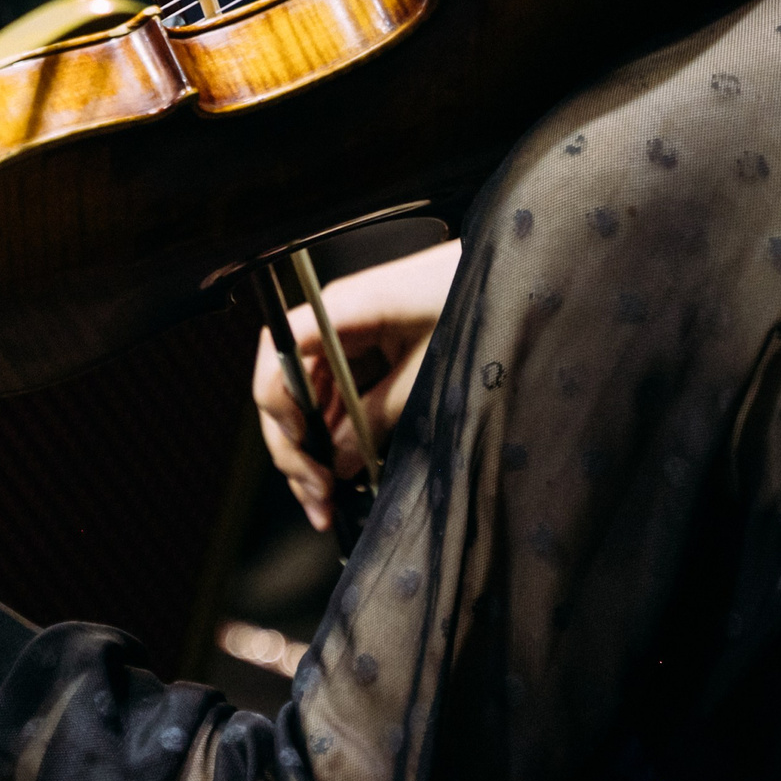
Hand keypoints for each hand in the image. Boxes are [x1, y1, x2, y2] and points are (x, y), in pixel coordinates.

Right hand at [252, 240, 456, 531]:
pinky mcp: (361, 350)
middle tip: (318, 497)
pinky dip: (332, 435)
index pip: (278, 353)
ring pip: (305, 399)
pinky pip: (331, 396)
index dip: (277, 403)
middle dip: (293, 446)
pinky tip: (341, 472)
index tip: (301, 445)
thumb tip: (339, 464)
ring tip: (326, 501)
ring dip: (310, 450)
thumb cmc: (468, 303)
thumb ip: (378, 417)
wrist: (503, 279)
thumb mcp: (426, 371)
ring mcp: (343, 337)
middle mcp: (331, 322)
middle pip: (285, 386)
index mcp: (340, 311)